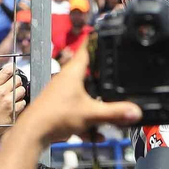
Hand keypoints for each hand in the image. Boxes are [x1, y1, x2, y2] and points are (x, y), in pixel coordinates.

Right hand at [0, 65, 28, 130]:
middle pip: (18, 80)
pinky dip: (21, 104)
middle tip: (14, 86)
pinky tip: (15, 106)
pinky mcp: (14, 111)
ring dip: (20, 93)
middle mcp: (2, 93)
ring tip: (14, 97)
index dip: (12, 70)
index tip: (13, 71)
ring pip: (22, 91)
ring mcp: (9, 102)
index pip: (7, 71)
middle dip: (17, 82)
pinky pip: (23, 103)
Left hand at [17, 46, 140, 142]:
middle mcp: (66, 79)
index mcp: (73, 72)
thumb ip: (115, 113)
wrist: (32, 134)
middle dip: (102, 77)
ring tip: (111, 113)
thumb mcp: (91, 114)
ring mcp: (61, 93)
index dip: (96, 40)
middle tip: (116, 74)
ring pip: (83, 94)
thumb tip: (136, 111)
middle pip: (88, 72)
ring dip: (96, 104)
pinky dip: (88, 121)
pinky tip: (97, 135)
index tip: (106, 34)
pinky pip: (77, 110)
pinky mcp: (58, 107)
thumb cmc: (57, 116)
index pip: (86, 49)